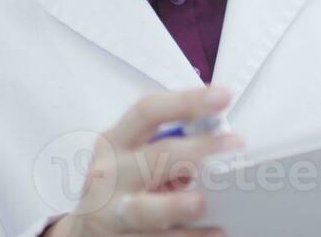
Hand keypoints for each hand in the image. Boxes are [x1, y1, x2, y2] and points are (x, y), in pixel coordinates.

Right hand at [50, 85, 243, 236]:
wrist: (86, 229)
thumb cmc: (120, 181)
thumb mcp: (131, 153)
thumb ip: (167, 141)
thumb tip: (217, 134)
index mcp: (114, 141)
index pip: (148, 111)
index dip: (186, 101)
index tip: (222, 96)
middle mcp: (109, 173)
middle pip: (154, 157)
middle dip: (197, 149)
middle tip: (235, 144)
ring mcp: (111, 211)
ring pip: (144, 208)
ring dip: (175, 205)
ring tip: (202, 202)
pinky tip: (213, 231)